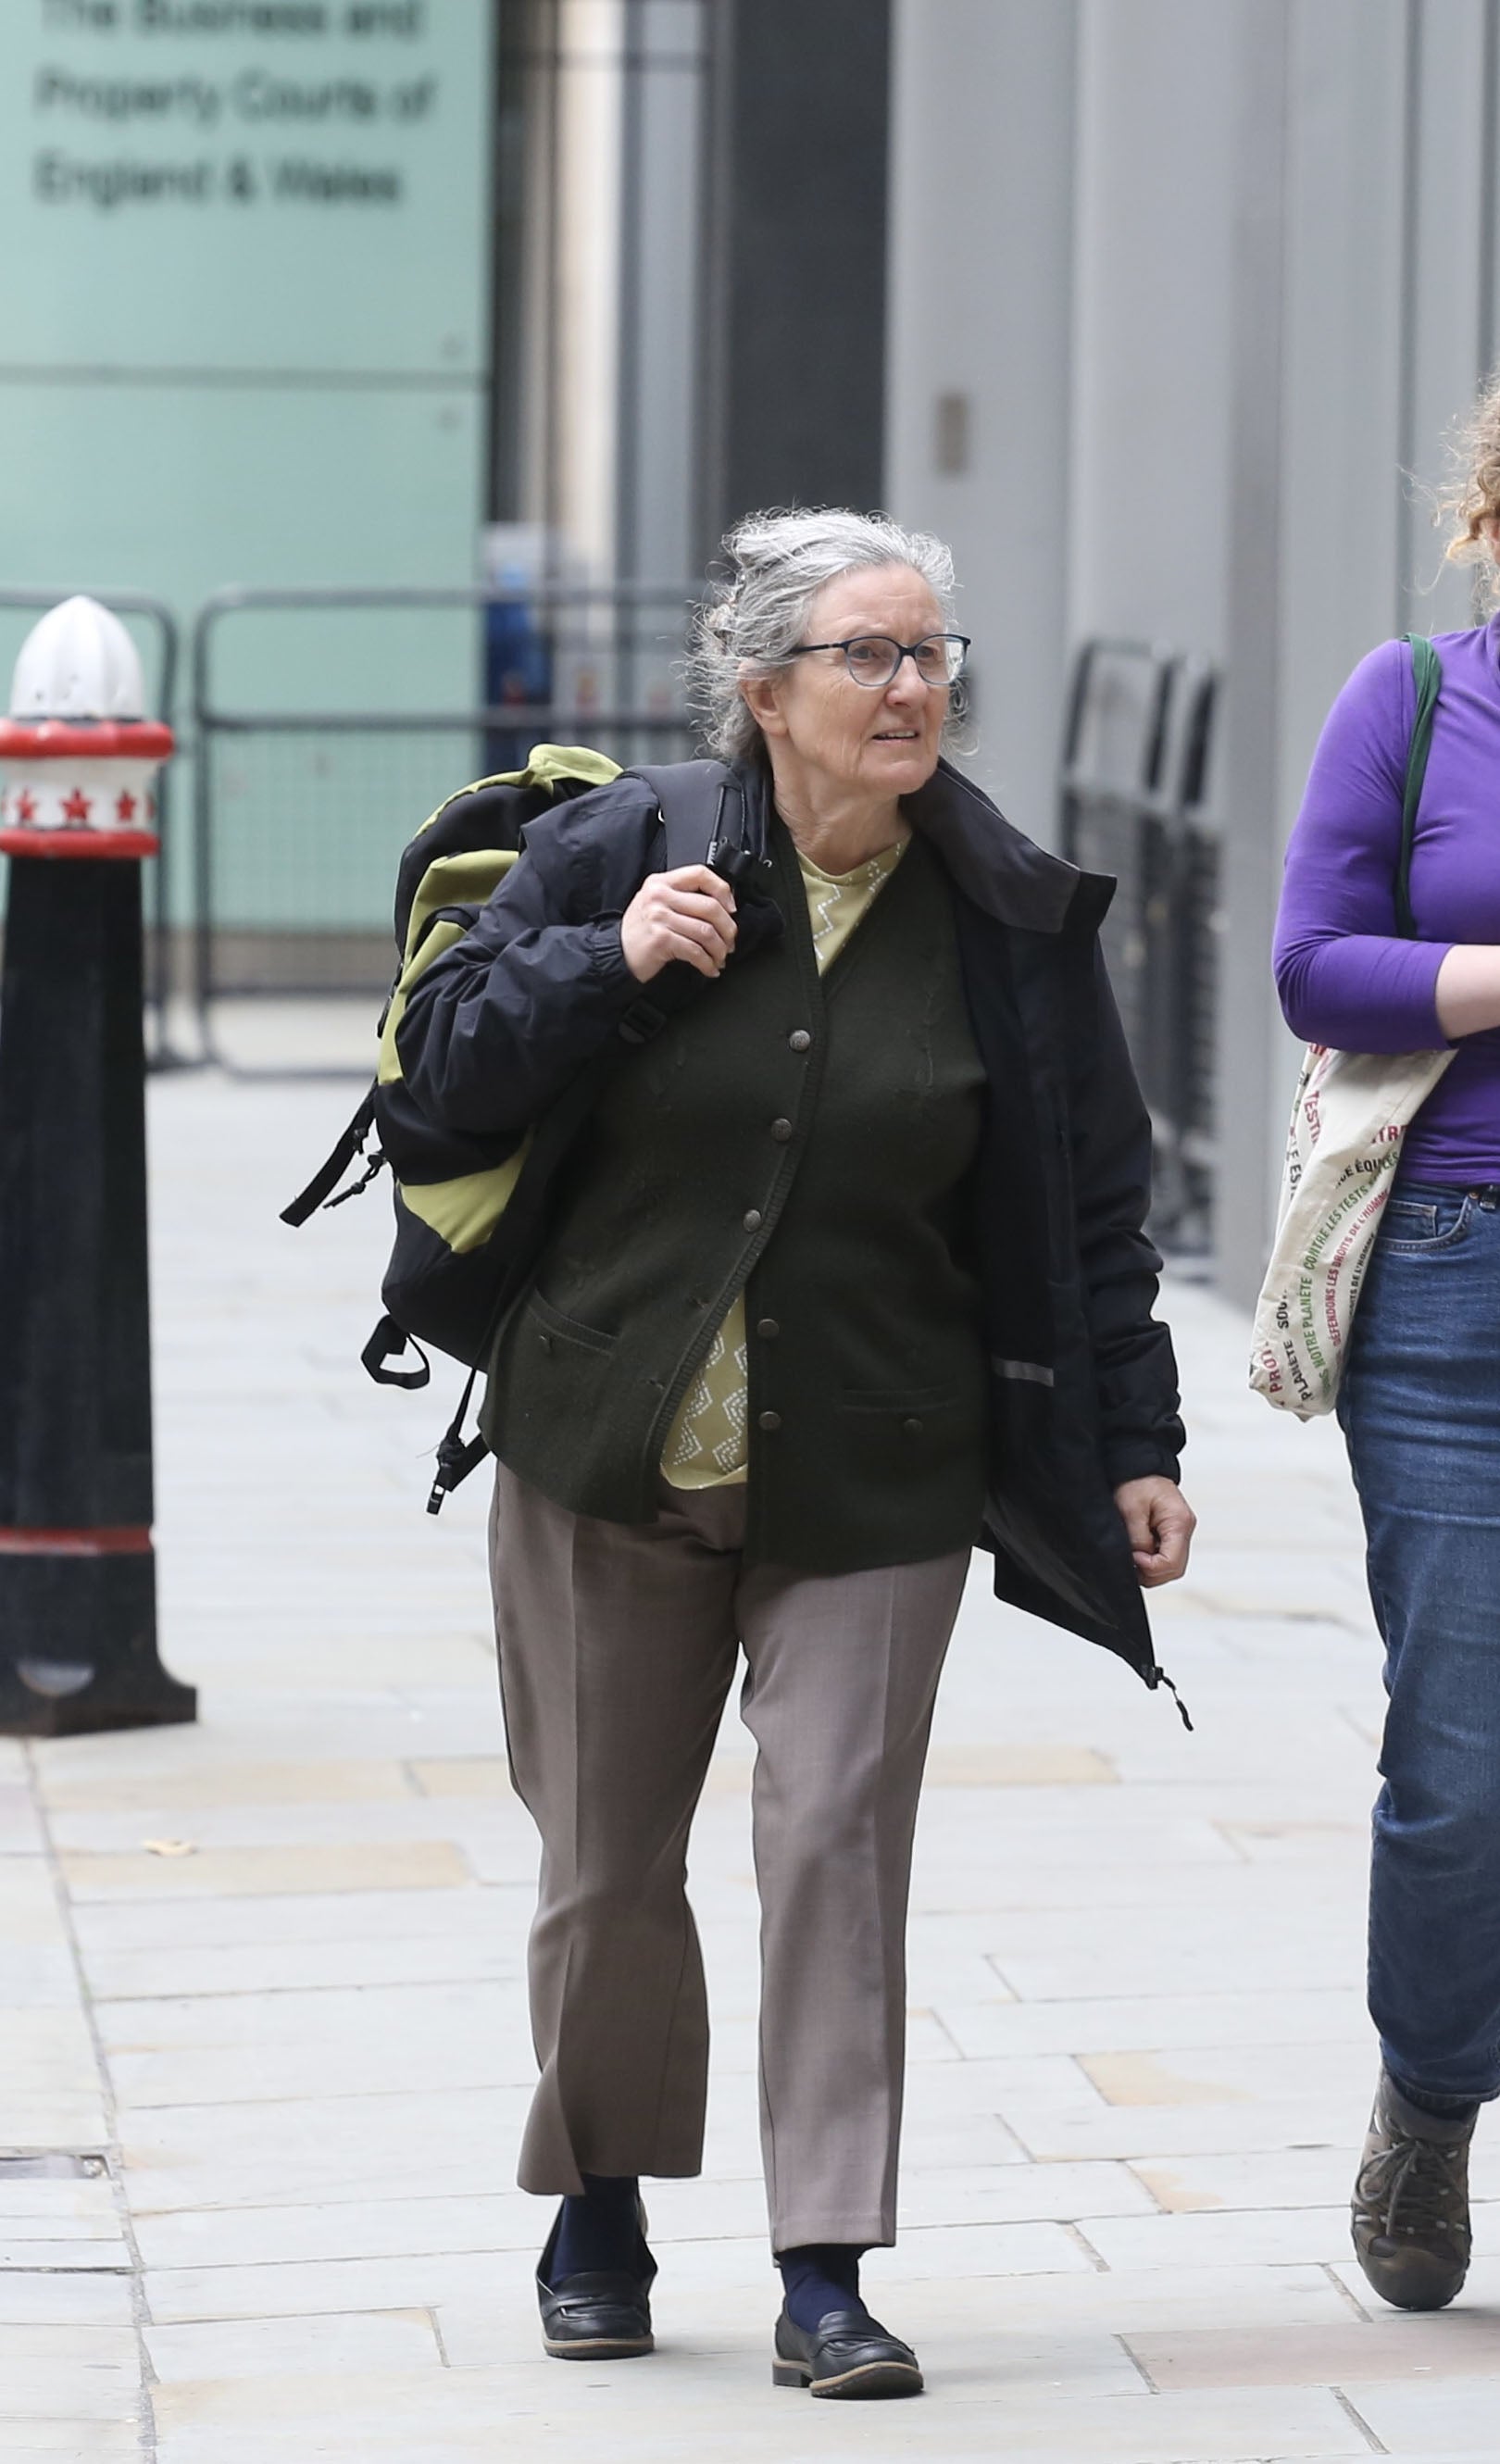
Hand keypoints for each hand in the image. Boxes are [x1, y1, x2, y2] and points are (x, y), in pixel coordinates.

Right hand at [621, 865, 736, 982]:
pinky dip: (707, 963)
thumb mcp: (655, 902)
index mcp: (661, 882)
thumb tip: (722, 906)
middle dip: (727, 928)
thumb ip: (682, 897)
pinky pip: (695, 951)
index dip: (722, 890)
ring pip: (706, 931)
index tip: (731, 907)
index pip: (700, 874)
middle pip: (709, 906)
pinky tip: (710, 968)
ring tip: (720, 956)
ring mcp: (659, 917)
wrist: (616, 953)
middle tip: (730, 940)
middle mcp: (659, 896)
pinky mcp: (661, 940)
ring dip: (719, 949)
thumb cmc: (640, 931)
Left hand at [1114, 1475, 1195, 1586]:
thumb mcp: (1131, 1510)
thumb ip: (1138, 1539)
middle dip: (1151, 1572)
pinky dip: (1153, 1561)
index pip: (1171, 1562)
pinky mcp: (1173, 1533)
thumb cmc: (1136, 1482)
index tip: (1132, 1557)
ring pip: (1172, 1567)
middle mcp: (1185, 1529)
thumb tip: (1139, 1561)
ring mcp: (1181, 1532)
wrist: (1139, 1466)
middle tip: (1131, 1560)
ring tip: (1133, 1556)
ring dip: (1152, 1569)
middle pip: (1175, 1569)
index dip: (1150, 1567)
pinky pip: (1167, 1557)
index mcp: (1179, 1522)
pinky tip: (1139, 1552)